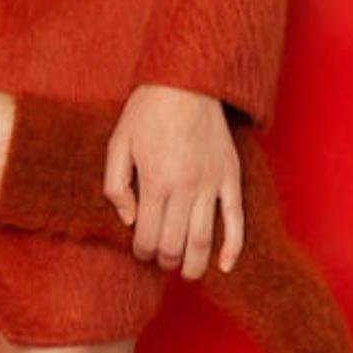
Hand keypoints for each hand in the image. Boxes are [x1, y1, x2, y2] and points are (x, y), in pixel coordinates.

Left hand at [103, 84, 243, 278]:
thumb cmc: (147, 111)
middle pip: (176, 244)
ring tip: (186, 270)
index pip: (148, 236)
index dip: (141, 251)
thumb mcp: (118, 142)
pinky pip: (237, 220)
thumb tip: (129, 221)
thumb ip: (116, 185)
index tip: (140, 250)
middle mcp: (185, 187)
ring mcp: (211, 184)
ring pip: (205, 240)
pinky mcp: (230, 177)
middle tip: (160, 258)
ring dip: (195, 264)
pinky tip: (224, 265)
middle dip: (165, 259)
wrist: (187, 81)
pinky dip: (233, 248)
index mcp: (156, 180)